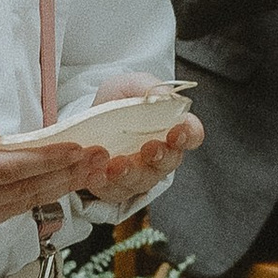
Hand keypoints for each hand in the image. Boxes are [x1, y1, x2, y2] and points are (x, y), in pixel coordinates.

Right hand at [0, 114, 120, 237]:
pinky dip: (44, 193)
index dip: (46, 158)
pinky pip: (17, 209)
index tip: (77, 145)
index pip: (8, 169)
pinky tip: (65, 179)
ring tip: (95, 166)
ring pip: (27, 202)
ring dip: (63, 184)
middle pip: (27, 189)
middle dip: (67, 171)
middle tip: (103, 154)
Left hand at [71, 75, 205, 196]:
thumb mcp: (127, 86)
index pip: (192, 134)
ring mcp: (139, 175)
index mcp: (169, 129)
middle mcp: (159, 157)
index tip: (178, 131)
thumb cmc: (117, 105)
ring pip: (141, 180)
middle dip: (161, 156)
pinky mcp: (116, 188)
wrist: (86, 124)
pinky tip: (95, 174)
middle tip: (150, 148)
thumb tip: (162, 96)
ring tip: (115, 164)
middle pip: (169, 162)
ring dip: (129, 173)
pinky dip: (103, 183)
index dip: (189, 134)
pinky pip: (113, 191)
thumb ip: (146, 86)